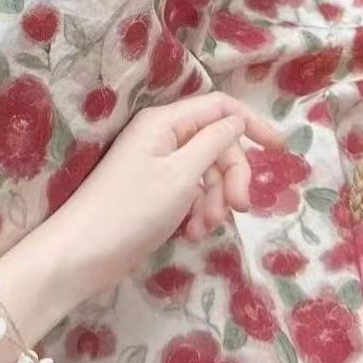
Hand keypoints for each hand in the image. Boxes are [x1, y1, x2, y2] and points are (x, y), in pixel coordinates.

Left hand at [38, 93, 284, 303]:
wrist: (83, 254)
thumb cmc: (131, 210)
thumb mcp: (182, 175)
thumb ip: (214, 143)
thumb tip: (237, 120)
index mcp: (165, 122)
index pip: (220, 108)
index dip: (252, 124)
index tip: (280, 150)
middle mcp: (162, 137)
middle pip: (217, 144)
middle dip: (232, 176)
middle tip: (239, 208)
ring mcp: (158, 165)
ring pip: (207, 172)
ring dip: (215, 199)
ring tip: (205, 227)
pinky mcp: (155, 192)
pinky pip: (191, 192)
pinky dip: (198, 210)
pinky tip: (192, 232)